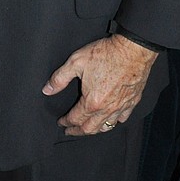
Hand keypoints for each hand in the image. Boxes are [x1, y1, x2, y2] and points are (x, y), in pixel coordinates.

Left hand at [42, 32, 157, 135]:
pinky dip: (114, 122)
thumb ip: (59, 78)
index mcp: (92, 102)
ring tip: (88, 128)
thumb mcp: (76, 62)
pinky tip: (111, 119)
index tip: (61, 122)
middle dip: (77, 131)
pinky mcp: (133, 101)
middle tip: (70, 131)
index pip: (75, 119)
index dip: (65, 122)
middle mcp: (107, 108)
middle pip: (90, 128)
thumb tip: (47, 90)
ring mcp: (121, 106)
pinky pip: (123, 118)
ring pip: (106, 126)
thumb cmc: (106, 54)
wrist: (133, 49)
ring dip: (95, 129)